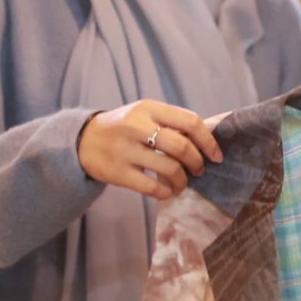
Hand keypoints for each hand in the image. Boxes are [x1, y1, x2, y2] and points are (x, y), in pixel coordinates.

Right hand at [80, 100, 222, 198]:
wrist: (83, 140)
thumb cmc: (124, 127)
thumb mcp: (144, 114)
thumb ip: (171, 123)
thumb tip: (208, 139)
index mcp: (148, 108)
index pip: (190, 121)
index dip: (208, 140)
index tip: (217, 156)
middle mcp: (137, 126)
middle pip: (181, 146)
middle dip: (197, 162)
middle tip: (199, 170)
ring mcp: (125, 150)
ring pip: (169, 168)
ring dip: (183, 180)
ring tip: (182, 183)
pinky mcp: (117, 172)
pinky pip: (151, 187)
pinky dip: (166, 192)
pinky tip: (167, 191)